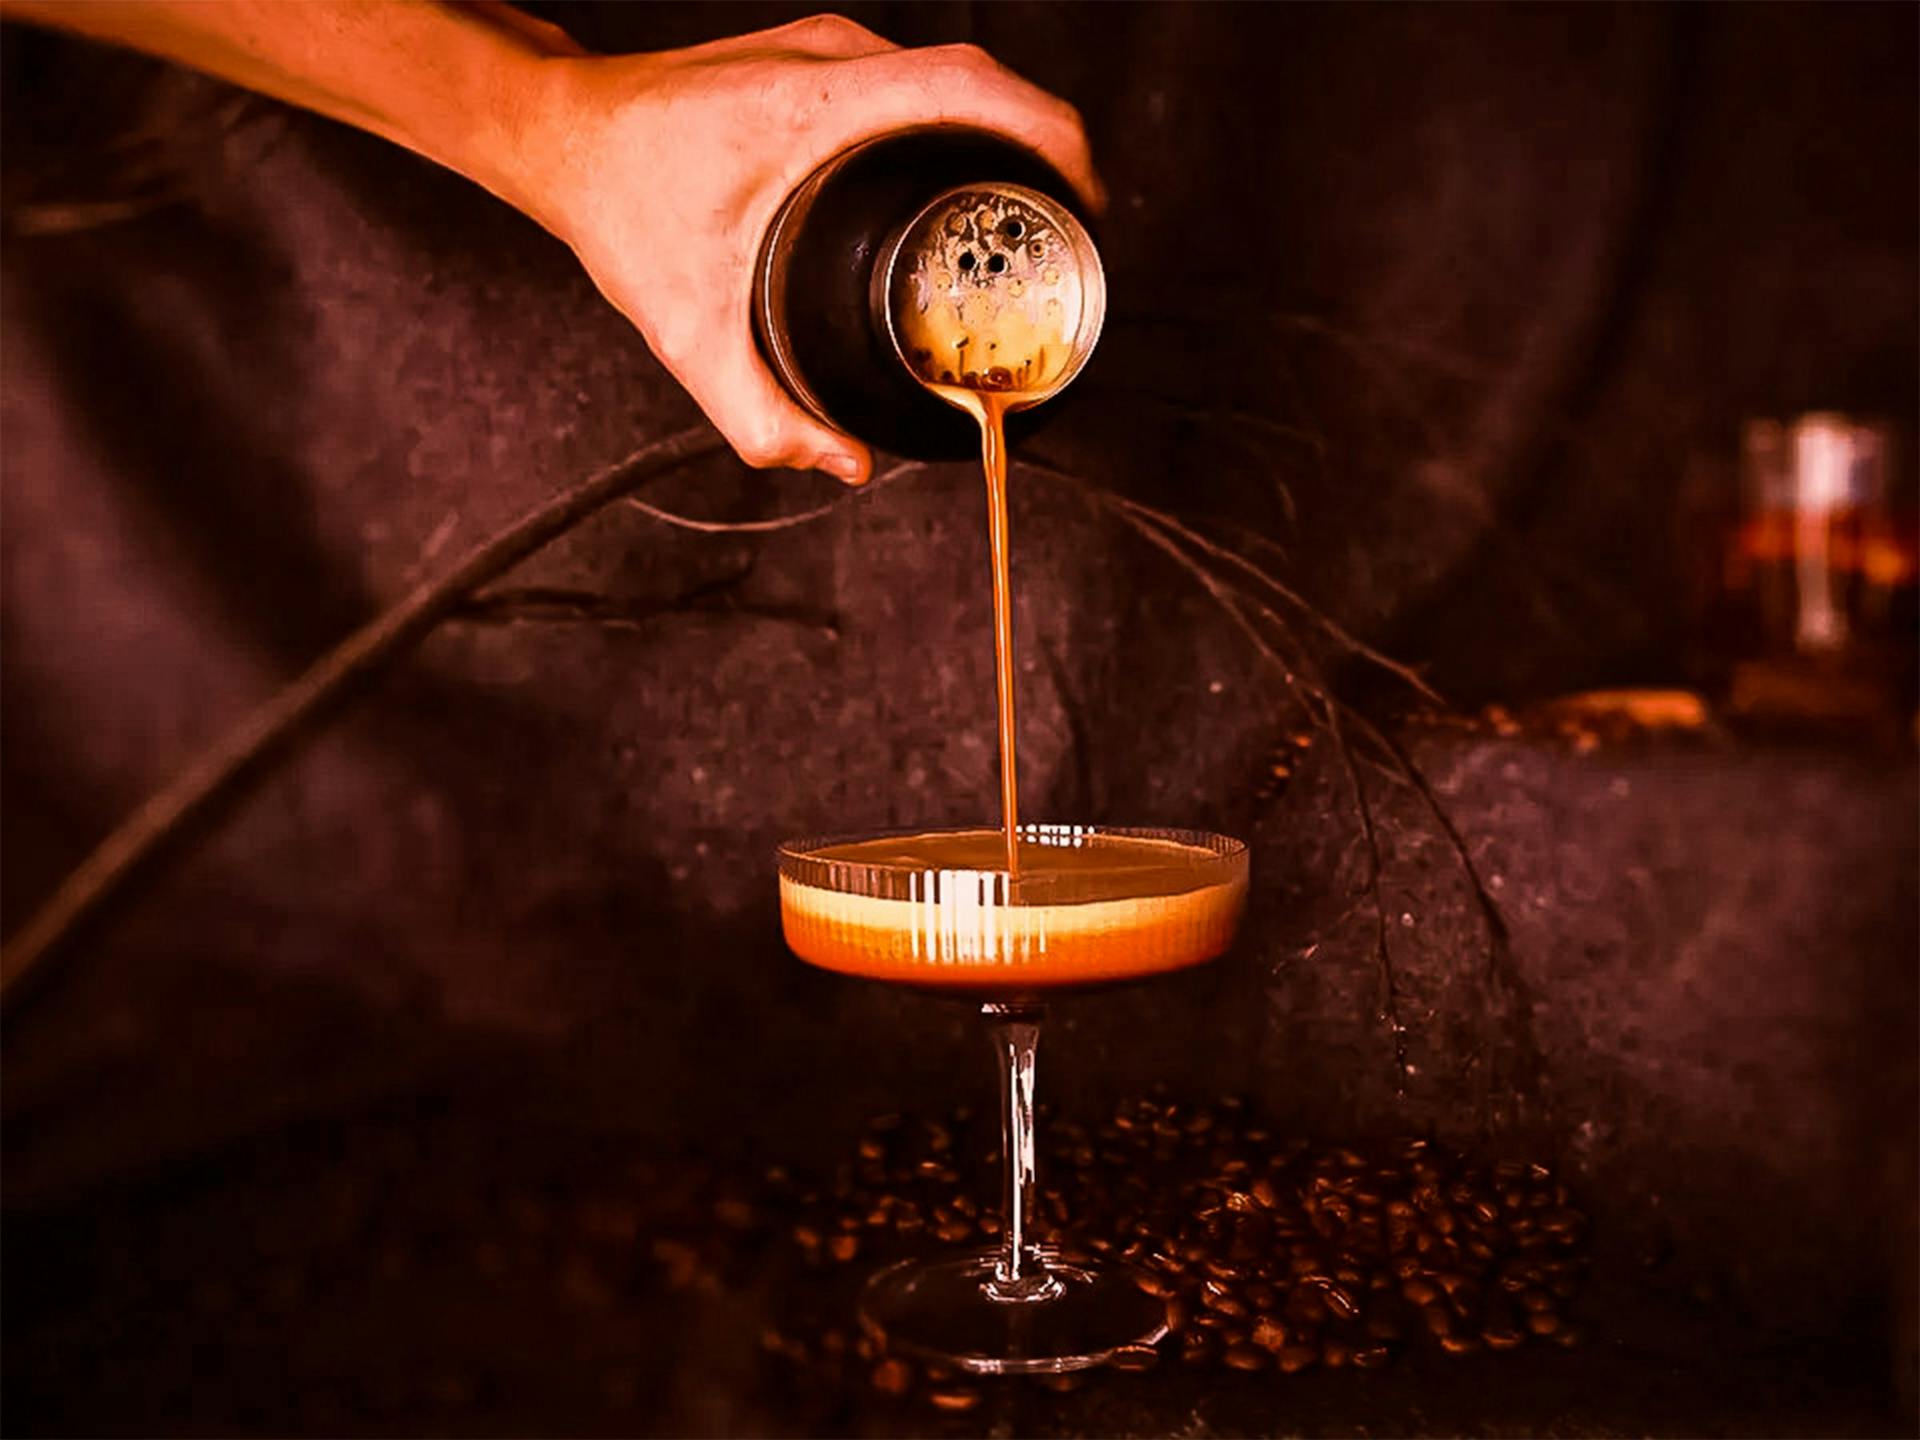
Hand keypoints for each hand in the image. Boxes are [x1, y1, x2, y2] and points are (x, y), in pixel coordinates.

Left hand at [511, 16, 1102, 483]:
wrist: (556, 134)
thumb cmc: (616, 206)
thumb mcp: (686, 329)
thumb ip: (759, 415)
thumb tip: (842, 464)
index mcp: (821, 103)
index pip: (975, 87)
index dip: (1054, 136)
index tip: (1087, 199)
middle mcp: (836, 60)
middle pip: (984, 85)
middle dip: (1045, 154)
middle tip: (1065, 236)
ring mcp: (829, 51)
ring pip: (951, 81)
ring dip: (1001, 139)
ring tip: (1026, 218)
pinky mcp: (819, 61)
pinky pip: (916, 85)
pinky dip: (956, 131)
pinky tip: (958, 190)